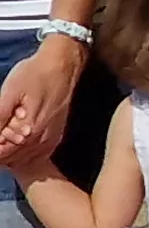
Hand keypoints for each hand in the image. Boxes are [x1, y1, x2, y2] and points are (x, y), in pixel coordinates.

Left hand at [0, 36, 79, 170]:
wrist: (63, 67)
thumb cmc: (35, 75)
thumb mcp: (9, 92)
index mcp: (29, 131)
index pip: (1, 153)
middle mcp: (41, 141)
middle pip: (10, 159)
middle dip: (0, 149)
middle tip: (0, 128)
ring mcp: (49, 141)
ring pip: (21, 160)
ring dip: (7, 153)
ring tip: (3, 136)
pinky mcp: (54, 138)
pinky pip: (34, 156)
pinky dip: (20, 154)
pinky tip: (13, 142)